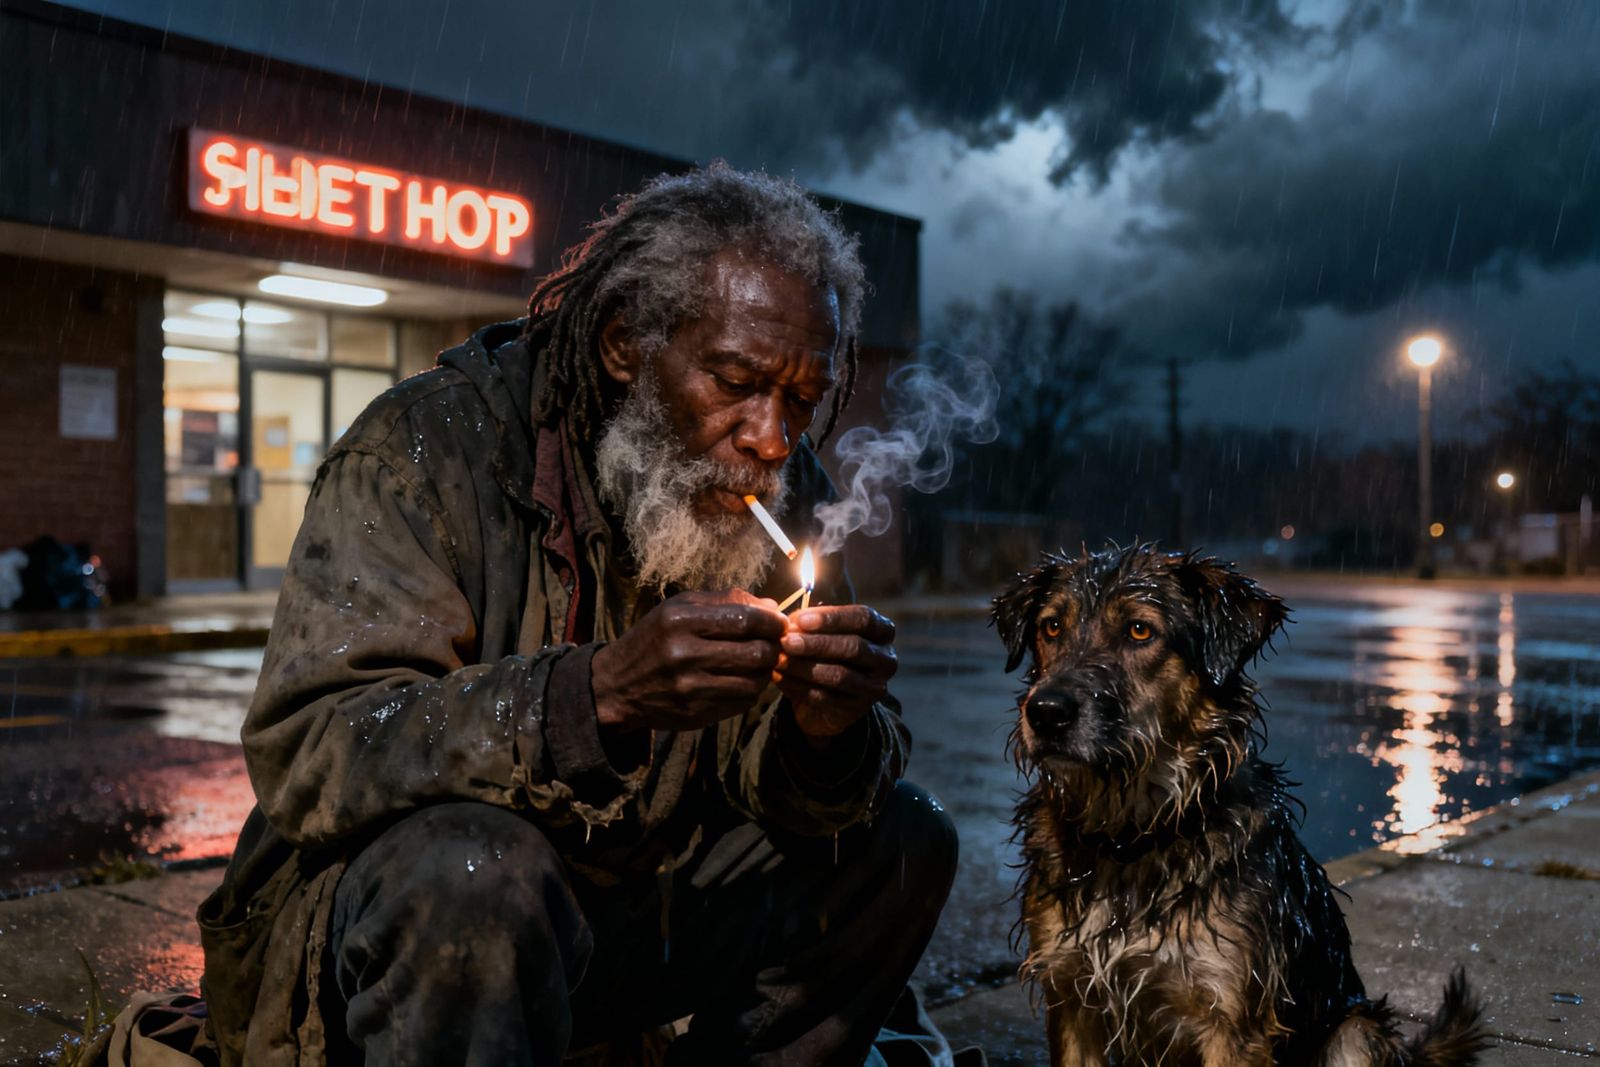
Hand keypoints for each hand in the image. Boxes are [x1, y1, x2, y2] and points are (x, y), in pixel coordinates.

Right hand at [591, 589, 784, 733]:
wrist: (617, 685)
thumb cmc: (655, 639)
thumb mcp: (680, 608)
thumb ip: (725, 602)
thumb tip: (771, 607)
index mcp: (680, 620)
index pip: (745, 619)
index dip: (771, 622)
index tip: (780, 623)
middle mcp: (684, 654)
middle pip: (756, 652)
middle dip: (774, 648)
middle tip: (775, 645)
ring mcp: (690, 688)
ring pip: (754, 681)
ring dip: (766, 672)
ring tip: (760, 663)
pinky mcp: (695, 714)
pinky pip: (741, 702)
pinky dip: (751, 691)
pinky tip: (743, 680)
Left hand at [776, 605, 896, 737]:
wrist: (830, 696)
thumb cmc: (827, 652)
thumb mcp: (824, 631)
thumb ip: (812, 623)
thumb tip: (790, 621)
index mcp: (883, 631)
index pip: (863, 618)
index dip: (832, 617)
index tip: (799, 619)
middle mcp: (886, 659)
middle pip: (854, 647)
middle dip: (817, 643)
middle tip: (786, 641)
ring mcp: (874, 687)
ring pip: (840, 675)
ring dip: (805, 666)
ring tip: (779, 659)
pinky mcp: (857, 709)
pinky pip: (826, 698)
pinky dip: (798, 686)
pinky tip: (779, 677)